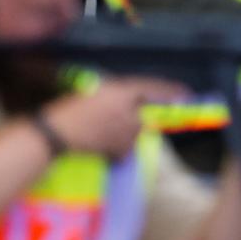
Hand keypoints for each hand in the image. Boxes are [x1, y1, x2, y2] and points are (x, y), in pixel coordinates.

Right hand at [43, 78, 186, 158]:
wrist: (56, 133)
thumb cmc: (68, 110)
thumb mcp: (92, 93)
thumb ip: (115, 97)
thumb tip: (131, 104)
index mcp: (118, 91)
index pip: (150, 88)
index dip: (169, 90)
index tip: (185, 93)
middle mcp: (127, 110)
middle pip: (141, 117)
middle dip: (130, 121)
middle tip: (107, 123)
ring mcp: (125, 130)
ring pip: (134, 134)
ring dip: (122, 135)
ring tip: (98, 134)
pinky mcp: (120, 148)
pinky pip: (125, 150)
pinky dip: (116, 150)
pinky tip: (98, 146)